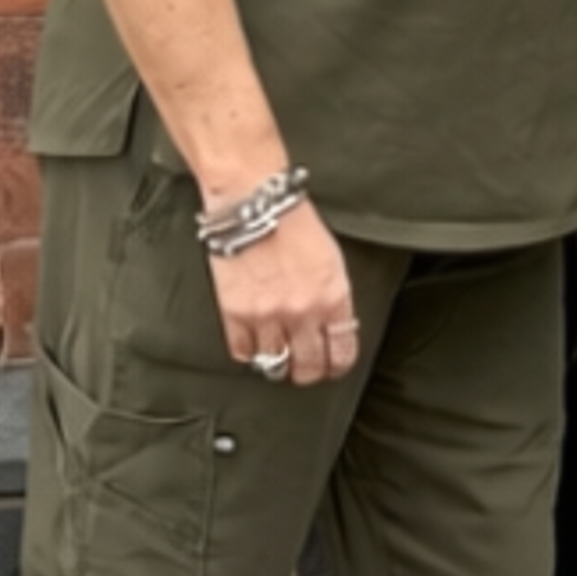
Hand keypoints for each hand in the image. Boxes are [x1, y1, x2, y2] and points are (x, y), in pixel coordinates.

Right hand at [207, 206, 360, 386]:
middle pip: (309, 368)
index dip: (338, 365)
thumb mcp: (332, 261)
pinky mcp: (235, 313)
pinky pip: (243, 352)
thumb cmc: (293, 223)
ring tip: (279, 355)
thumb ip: (335, 299)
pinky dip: (249, 352)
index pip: (342, 353)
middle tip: (306, 366)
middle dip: (310, 372)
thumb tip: (335, 328)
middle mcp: (302, 312)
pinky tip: (255, 342)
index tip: (333, 366)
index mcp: (333, 297)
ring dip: (278, 364)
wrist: (254, 203)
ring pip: (275, 365)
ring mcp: (267, 315)